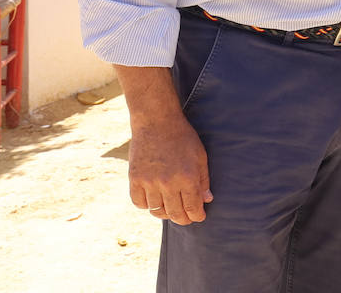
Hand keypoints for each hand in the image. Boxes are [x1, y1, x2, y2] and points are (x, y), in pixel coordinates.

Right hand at [127, 110, 211, 224]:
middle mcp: (168, 183)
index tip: (199, 217)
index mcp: (187, 177)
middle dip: (183, 219)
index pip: (192, 208)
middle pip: (175, 213)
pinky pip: (139, 203)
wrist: (156, 122)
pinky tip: (154, 201)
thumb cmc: (182, 137)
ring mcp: (149, 182)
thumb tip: (207, 200)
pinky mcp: (134, 179)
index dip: (196, 216)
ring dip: (165, 213)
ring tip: (170, 209)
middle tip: (186, 219)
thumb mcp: (200, 155)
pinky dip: (147, 205)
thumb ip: (203, 179)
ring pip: (156, 211)